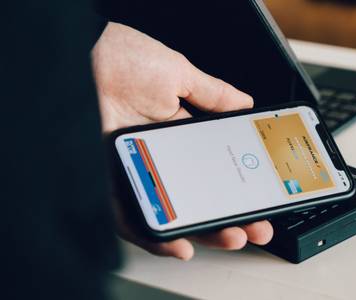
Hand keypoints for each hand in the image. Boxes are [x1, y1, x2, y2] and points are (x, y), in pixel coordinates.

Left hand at [93, 22, 272, 259]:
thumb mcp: (180, 75)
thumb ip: (213, 93)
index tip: (263, 198)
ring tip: (230, 237)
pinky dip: (155, 236)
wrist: (84, 54)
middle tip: (256, 226)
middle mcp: (161, 158)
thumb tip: (243, 104)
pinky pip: (134, 217)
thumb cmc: (124, 60)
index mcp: (179, 135)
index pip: (217, 170)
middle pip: (200, 197)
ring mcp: (139, 172)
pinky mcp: (116, 181)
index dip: (240, 187)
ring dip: (203, 231)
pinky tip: (179, 244)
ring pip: (173, 213)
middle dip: (231, 217)